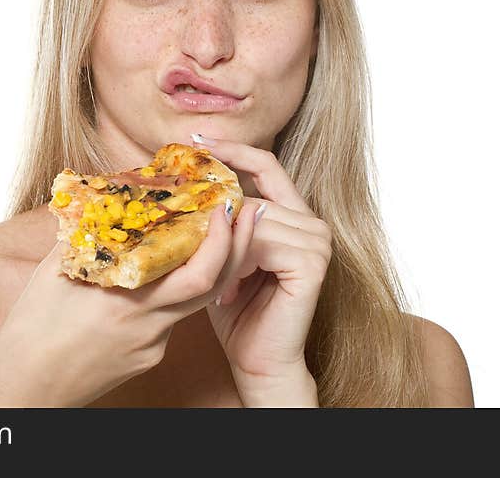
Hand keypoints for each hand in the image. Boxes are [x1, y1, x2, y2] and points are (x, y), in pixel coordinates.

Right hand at [0, 202, 256, 406]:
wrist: (25, 390)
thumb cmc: (29, 331)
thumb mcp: (53, 273)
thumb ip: (87, 235)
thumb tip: (105, 199)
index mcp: (125, 300)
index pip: (196, 273)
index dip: (220, 239)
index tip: (225, 205)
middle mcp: (148, 325)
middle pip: (211, 287)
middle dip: (235, 245)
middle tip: (245, 209)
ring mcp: (152, 346)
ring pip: (193, 301)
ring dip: (208, 265)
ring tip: (212, 231)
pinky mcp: (148, 358)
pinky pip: (170, 319)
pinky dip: (174, 290)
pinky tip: (164, 273)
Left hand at [193, 136, 332, 405]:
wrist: (259, 361)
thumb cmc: (237, 310)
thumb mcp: (222, 254)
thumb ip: (217, 221)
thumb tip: (181, 182)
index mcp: (292, 214)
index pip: (265, 165)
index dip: (232, 150)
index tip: (195, 139)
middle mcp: (311, 222)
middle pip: (252, 195)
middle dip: (216, 216)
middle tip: (189, 240)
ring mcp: (317, 240)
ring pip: (253, 220)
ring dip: (225, 251)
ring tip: (215, 281)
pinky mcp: (312, 262)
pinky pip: (261, 244)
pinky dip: (237, 265)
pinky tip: (229, 291)